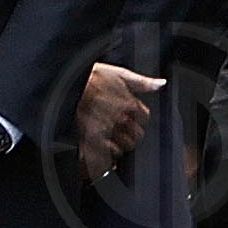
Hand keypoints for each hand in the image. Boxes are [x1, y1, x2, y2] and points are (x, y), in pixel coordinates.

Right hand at [76, 62, 163, 182]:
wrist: (67, 82)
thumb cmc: (91, 76)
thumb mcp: (119, 73)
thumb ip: (142, 82)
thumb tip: (161, 84)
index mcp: (129, 103)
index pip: (145, 117)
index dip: (139, 118)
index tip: (132, 117)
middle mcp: (121, 117)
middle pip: (138, 135)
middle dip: (132, 135)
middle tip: (122, 132)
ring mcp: (108, 128)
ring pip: (126, 146)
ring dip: (122, 145)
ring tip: (113, 140)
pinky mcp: (93, 136)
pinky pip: (110, 152)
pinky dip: (111, 154)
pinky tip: (107, 150)